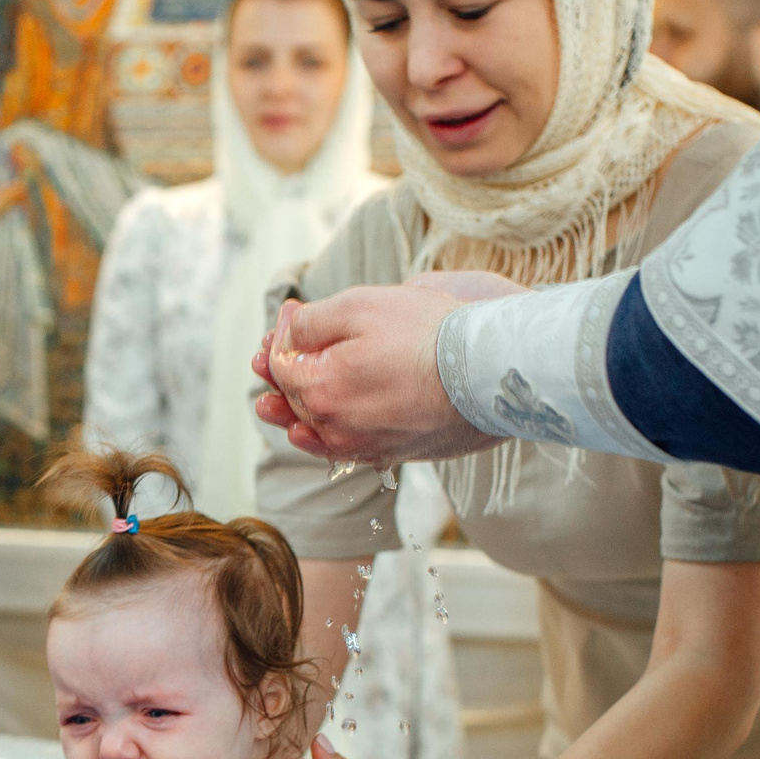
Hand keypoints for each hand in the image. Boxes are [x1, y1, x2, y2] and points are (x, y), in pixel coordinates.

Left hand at [252, 281, 506, 465]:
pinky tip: (312, 433)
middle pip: (294, 398)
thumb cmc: (428, 333)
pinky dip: (323, 438)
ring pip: (314, 428)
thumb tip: (285, 330)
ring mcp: (363, 444)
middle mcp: (334, 425)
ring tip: (271, 402)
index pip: (281, 364)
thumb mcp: (360, 305)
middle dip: (281, 370)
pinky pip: (343, 449)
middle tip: (271, 348)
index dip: (281, 336)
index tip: (291, 312)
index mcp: (319, 387)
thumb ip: (312, 321)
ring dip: (292, 410)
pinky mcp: (391, 453)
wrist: (488, 372)